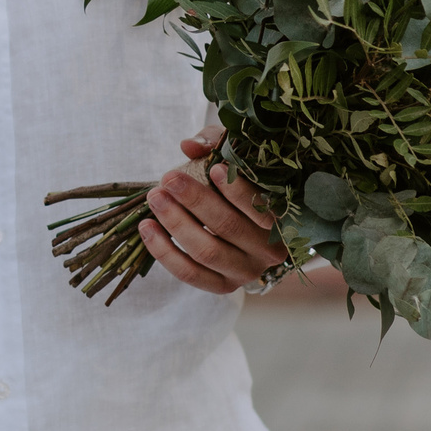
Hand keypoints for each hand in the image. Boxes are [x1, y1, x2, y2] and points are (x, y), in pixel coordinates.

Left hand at [139, 127, 285, 294]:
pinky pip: (190, 273)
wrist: (246, 227)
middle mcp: (269, 252)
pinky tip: (146, 228)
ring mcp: (245, 272)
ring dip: (175, 223)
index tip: (215, 168)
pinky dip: (164, 252)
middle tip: (168, 179)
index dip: (239, 190)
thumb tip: (189, 146)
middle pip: (228, 227)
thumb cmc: (242, 184)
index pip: (263, 208)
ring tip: (154, 198)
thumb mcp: (238, 158)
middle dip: (195, 201)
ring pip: (206, 252)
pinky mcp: (222, 286)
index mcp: (284, 220)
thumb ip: (218, 144)